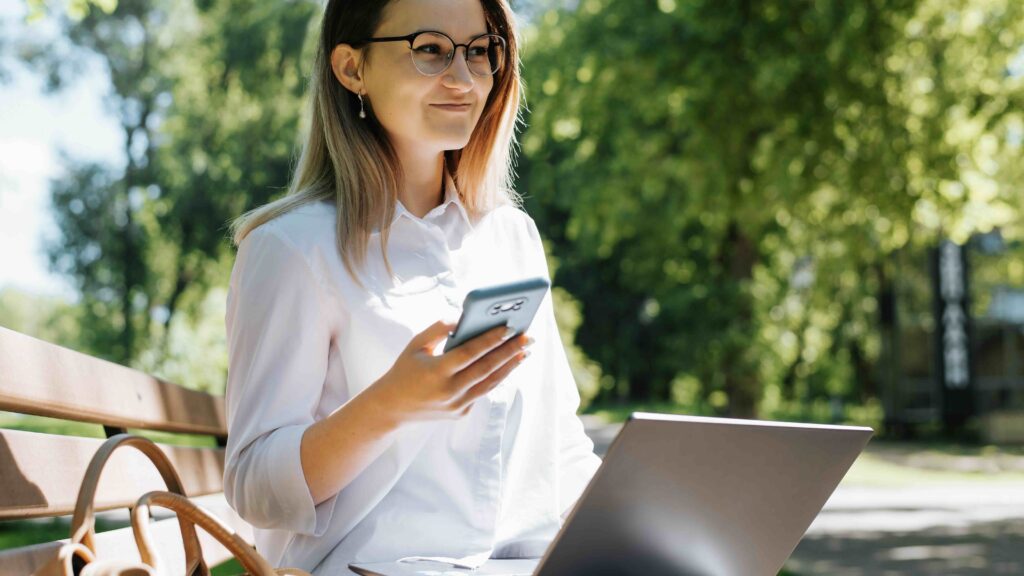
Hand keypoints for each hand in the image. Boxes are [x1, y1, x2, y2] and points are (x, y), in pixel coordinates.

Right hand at [371, 321, 532, 422]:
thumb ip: (439, 328)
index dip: (491, 340)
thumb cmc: (405, 369)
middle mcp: (449, 391)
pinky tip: (507, 364)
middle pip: (487, 368)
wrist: (392, 407)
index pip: (470, 353)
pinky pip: (481, 392)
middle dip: (509, 351)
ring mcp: (456, 405)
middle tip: (528, 337)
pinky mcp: (461, 413)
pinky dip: (495, 377)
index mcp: (436, 371)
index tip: (510, 327)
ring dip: (510, 366)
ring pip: (490, 383)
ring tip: (525, 351)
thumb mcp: (416, 344)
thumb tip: (464, 317)